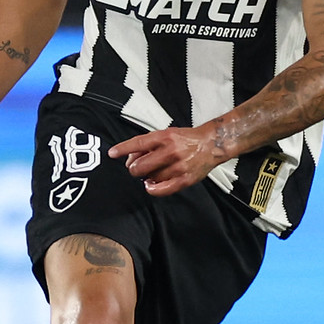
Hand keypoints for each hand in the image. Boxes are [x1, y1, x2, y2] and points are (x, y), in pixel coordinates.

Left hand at [111, 124, 225, 196]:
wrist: (211, 144)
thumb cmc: (187, 139)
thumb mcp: (167, 133)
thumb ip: (149, 144)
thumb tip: (131, 156)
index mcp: (165, 137)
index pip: (138, 143)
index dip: (122, 149)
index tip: (112, 153)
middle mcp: (171, 151)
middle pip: (140, 165)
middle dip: (134, 168)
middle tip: (137, 167)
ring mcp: (178, 166)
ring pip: (150, 178)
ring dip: (146, 177)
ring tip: (150, 173)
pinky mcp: (184, 179)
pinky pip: (161, 189)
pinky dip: (152, 189)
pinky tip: (150, 185)